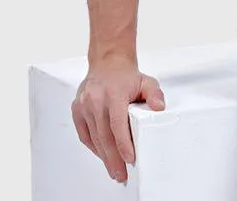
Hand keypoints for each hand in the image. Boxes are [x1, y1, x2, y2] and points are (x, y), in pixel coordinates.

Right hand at [71, 57, 165, 183]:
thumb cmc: (127, 75)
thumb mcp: (147, 81)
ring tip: (113, 170)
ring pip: (94, 137)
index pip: (117, 124)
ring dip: (103, 157)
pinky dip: (94, 147)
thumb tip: (159, 108)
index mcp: (113, 93)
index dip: (123, 143)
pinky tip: (102, 156)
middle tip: (121, 174)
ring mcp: (84, 105)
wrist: (108, 62)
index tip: (130, 158)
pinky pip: (85, 134)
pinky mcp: (77, 109)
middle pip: (104, 135)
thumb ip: (155, 94)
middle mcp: (96, 100)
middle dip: (113, 158)